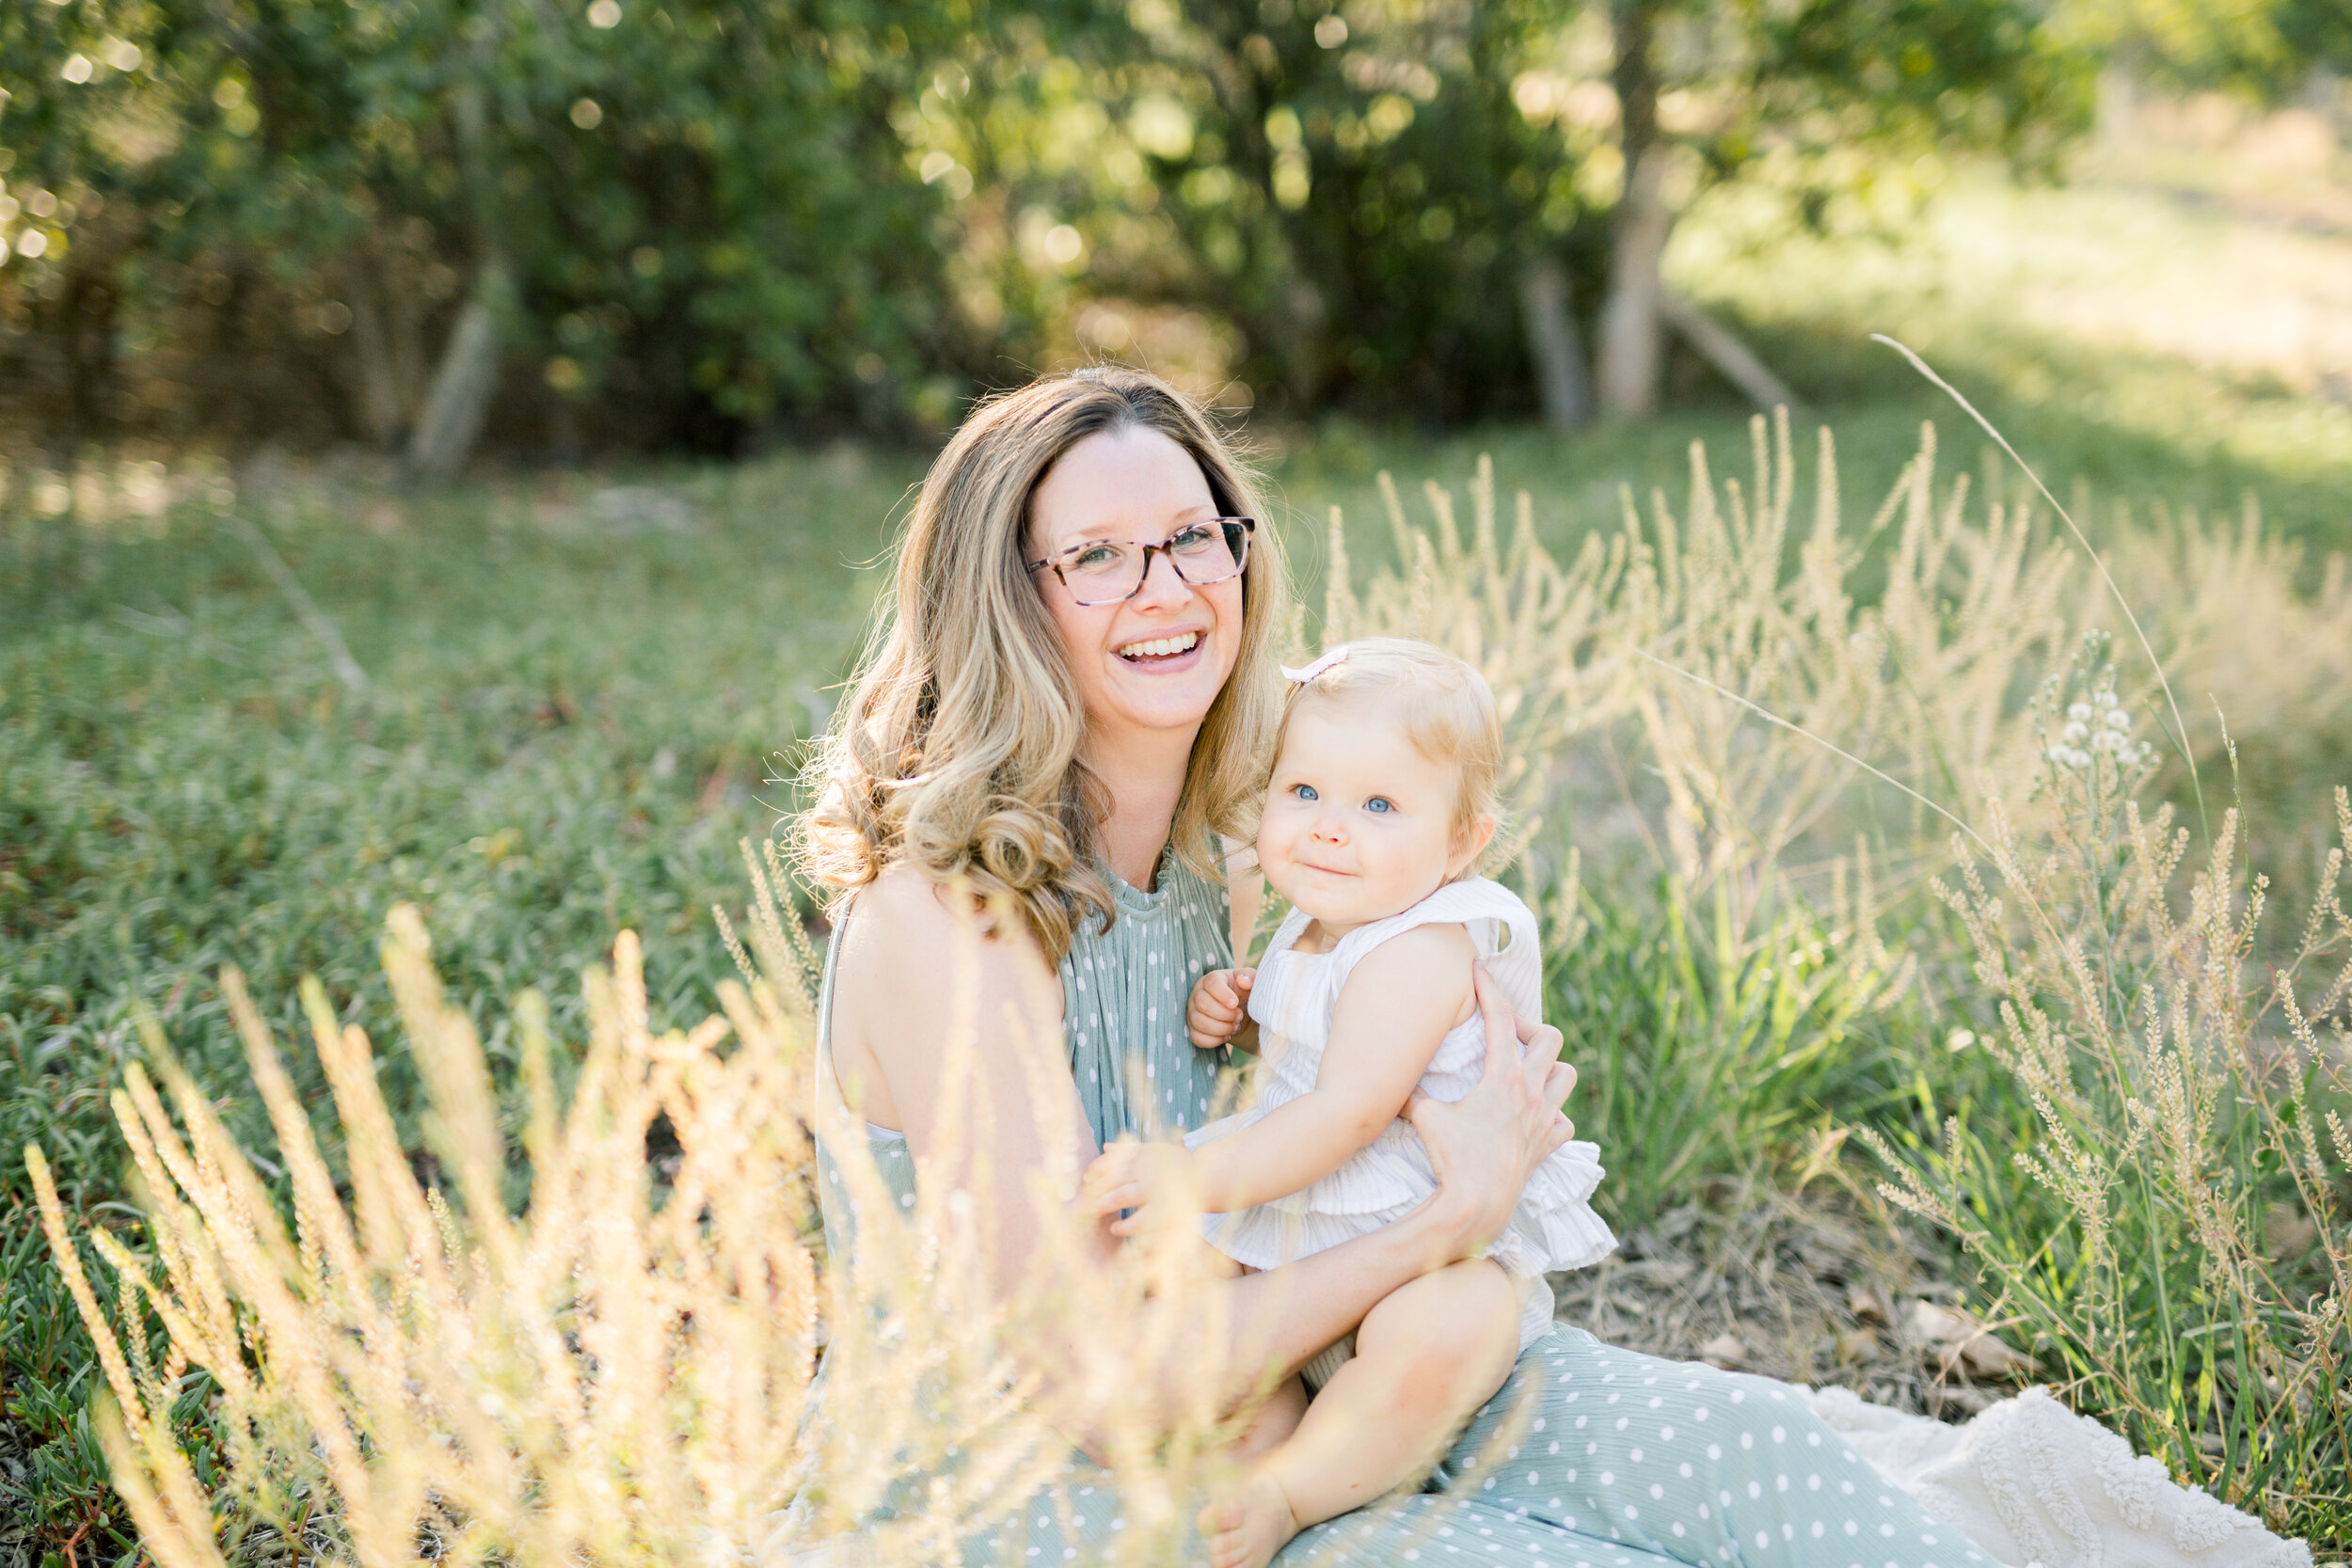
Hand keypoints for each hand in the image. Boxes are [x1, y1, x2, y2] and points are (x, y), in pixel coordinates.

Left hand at [1082, 1138, 1198, 1237]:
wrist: (1207, 1177)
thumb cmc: (1177, 1163)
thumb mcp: (1154, 1149)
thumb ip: (1129, 1149)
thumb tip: (1105, 1146)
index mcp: (1143, 1154)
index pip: (1111, 1160)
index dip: (1095, 1170)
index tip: (1086, 1179)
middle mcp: (1147, 1169)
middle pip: (1112, 1179)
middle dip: (1095, 1190)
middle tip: (1085, 1201)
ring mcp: (1155, 1190)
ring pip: (1120, 1197)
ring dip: (1104, 1205)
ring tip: (1096, 1211)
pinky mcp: (1163, 1211)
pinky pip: (1138, 1221)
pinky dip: (1124, 1227)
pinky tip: (1116, 1228)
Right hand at [1187, 967, 1253, 1048]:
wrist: (1238, 1010)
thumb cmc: (1242, 992)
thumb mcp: (1249, 981)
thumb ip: (1249, 977)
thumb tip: (1244, 982)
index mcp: (1211, 980)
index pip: (1211, 983)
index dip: (1223, 994)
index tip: (1235, 1003)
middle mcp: (1198, 994)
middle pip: (1203, 1004)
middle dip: (1225, 1014)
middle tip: (1239, 1016)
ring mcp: (1193, 1012)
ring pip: (1199, 1023)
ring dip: (1221, 1028)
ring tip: (1235, 1027)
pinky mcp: (1193, 1028)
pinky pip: (1196, 1038)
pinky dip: (1214, 1040)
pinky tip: (1226, 1036)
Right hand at [1405, 961, 1575, 1257]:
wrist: (1476, 1206)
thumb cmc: (1451, 1159)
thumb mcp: (1424, 1117)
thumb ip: (1411, 1093)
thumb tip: (1390, 1081)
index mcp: (1504, 1077)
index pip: (1499, 1018)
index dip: (1488, 988)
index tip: (1478, 969)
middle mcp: (1531, 1093)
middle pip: (1549, 1038)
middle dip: (1527, 1029)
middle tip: (1504, 1036)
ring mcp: (1544, 1120)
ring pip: (1567, 1076)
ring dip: (1549, 1068)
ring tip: (1525, 1072)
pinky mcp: (1546, 1146)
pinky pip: (1564, 1122)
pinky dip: (1552, 1114)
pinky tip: (1533, 1118)